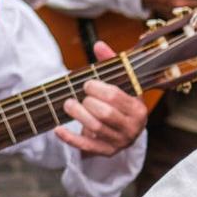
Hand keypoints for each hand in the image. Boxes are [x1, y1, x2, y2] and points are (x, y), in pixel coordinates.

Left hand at [54, 40, 148, 155]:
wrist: (126, 129)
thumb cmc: (122, 102)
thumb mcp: (121, 83)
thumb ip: (111, 63)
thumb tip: (98, 44)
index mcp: (138, 108)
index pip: (114, 96)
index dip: (97, 88)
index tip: (87, 84)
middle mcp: (132, 127)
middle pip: (105, 113)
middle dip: (87, 101)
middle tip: (78, 95)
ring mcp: (120, 142)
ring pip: (96, 128)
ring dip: (77, 115)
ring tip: (68, 104)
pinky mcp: (107, 152)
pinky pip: (86, 146)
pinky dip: (70, 138)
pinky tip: (58, 129)